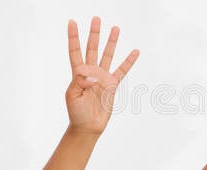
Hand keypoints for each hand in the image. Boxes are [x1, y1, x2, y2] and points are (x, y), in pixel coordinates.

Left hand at [65, 17, 139, 134]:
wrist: (88, 126)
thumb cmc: (76, 112)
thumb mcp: (73, 96)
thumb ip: (80, 82)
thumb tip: (90, 72)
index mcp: (78, 74)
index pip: (75, 51)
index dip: (73, 37)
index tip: (72, 22)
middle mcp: (90, 72)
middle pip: (92, 48)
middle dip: (94, 34)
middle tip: (96, 19)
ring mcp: (102, 77)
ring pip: (107, 56)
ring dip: (111, 42)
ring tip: (115, 28)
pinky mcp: (112, 85)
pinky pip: (122, 70)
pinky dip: (129, 61)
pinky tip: (134, 52)